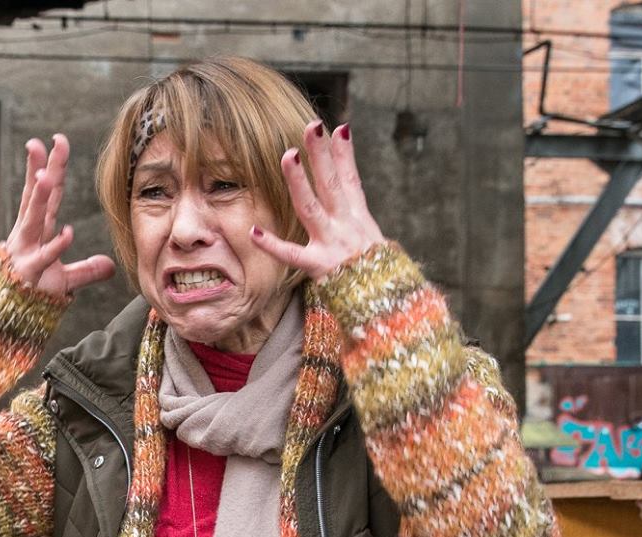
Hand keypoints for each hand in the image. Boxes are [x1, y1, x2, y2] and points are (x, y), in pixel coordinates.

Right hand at [5, 134, 115, 296]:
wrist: (10, 321)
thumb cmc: (34, 296)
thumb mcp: (64, 281)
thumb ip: (86, 271)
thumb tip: (110, 266)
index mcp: (37, 231)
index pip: (45, 193)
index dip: (50, 166)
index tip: (55, 141)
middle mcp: (28, 236)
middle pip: (37, 197)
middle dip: (42, 169)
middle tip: (45, 142)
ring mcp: (26, 253)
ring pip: (34, 220)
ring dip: (41, 198)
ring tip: (48, 175)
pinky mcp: (29, 273)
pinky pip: (45, 258)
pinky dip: (56, 246)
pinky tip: (67, 232)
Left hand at [251, 122, 385, 281]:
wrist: (387, 305)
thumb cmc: (378, 278)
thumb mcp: (374, 244)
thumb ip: (357, 222)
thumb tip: (351, 203)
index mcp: (359, 220)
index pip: (351, 180)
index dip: (345, 154)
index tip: (339, 128)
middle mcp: (346, 226)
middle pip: (331, 184)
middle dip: (322, 154)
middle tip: (312, 126)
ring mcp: (332, 244)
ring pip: (312, 207)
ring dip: (299, 181)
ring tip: (287, 155)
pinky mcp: (319, 266)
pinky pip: (292, 254)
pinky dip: (273, 244)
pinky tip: (254, 230)